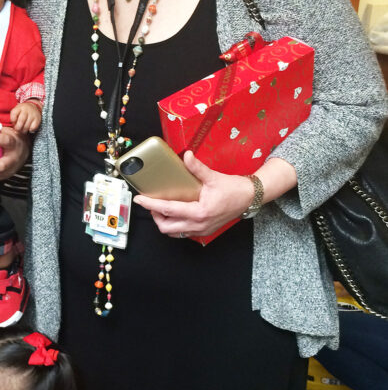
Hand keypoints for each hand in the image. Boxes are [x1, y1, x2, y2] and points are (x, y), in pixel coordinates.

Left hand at [10, 100, 41, 133]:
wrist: (34, 107)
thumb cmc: (22, 112)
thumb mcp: (17, 111)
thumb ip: (13, 118)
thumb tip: (14, 130)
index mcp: (19, 107)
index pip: (14, 114)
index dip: (12, 121)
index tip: (13, 123)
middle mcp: (26, 110)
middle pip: (21, 121)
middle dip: (18, 128)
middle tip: (17, 130)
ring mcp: (32, 115)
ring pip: (26, 126)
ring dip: (23, 130)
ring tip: (22, 130)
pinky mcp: (37, 119)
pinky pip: (32, 128)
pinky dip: (30, 130)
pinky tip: (29, 128)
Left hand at [133, 151, 255, 237]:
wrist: (249, 198)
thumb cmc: (234, 189)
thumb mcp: (213, 177)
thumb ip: (197, 168)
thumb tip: (186, 156)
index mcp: (199, 212)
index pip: (168, 210)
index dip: (151, 205)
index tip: (139, 199)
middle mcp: (198, 224)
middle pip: (166, 227)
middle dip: (155, 217)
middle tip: (152, 204)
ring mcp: (201, 230)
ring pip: (174, 233)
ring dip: (164, 222)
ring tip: (161, 209)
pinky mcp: (204, 231)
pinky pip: (183, 233)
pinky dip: (175, 225)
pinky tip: (175, 214)